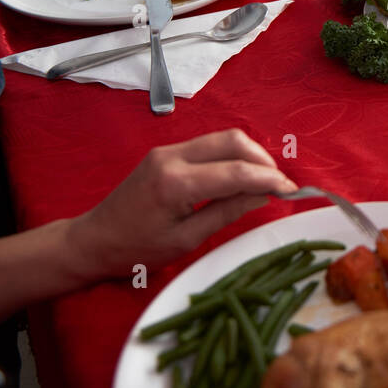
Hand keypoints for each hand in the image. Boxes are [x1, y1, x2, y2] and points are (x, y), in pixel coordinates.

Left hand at [67, 130, 295, 278]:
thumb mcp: (187, 240)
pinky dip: (232, 156)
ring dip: (250, 155)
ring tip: (265, 181)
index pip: (237, 171)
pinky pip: (209, 145)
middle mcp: (172, 157)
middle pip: (233, 141)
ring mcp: (168, 150)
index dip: (270, 179)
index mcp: (176, 183)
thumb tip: (263, 195)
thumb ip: (227, 212)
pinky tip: (242, 176)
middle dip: (264, 159)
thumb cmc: (137, 249)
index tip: (293, 191)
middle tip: (280, 185)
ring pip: (223, 138)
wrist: (95, 239)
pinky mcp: (167, 152)